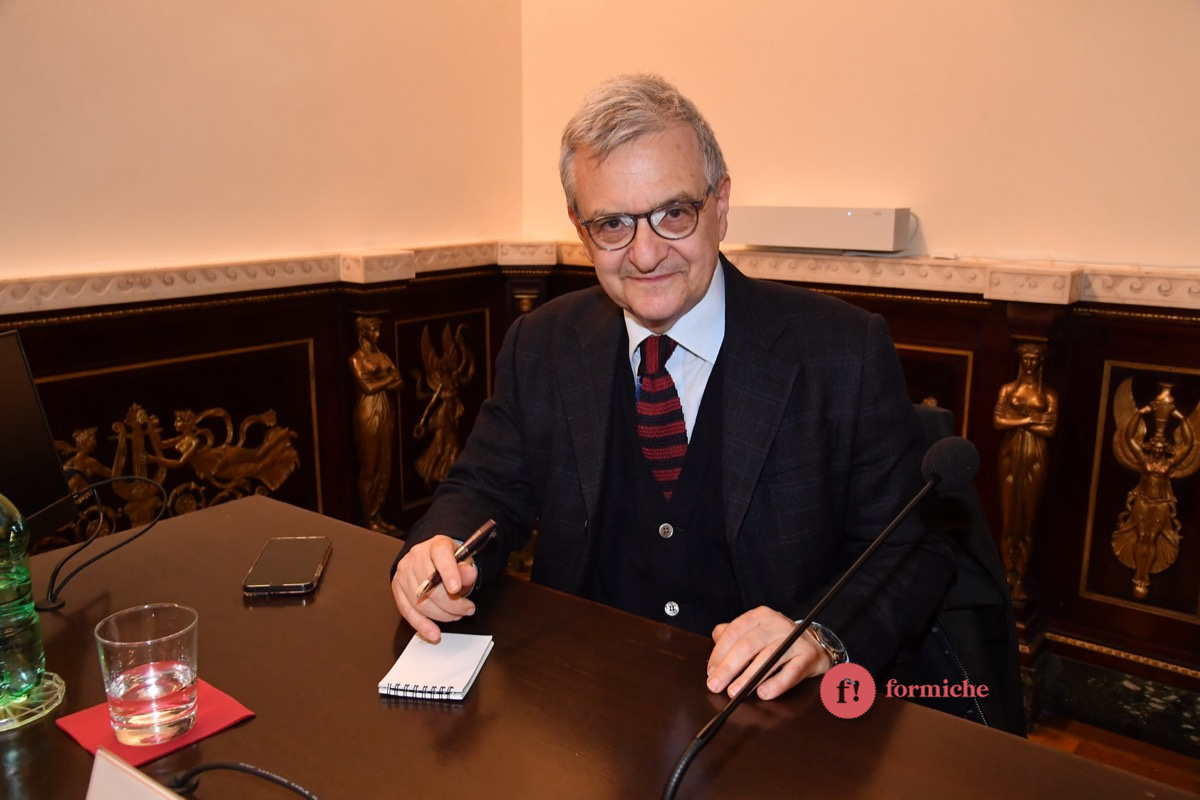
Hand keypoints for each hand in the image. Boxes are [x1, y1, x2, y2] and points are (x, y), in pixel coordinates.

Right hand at [391, 535, 478, 643]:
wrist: (431, 557)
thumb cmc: (449, 560)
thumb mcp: (464, 560)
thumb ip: (467, 569)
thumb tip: (468, 574)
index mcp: (436, 546)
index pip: (441, 556)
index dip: (449, 573)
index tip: (456, 588)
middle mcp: (416, 556)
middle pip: (430, 585)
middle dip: (451, 604)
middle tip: (466, 610)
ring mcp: (404, 572)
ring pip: (420, 602)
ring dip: (440, 615)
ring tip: (455, 616)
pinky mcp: (396, 586)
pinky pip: (407, 611)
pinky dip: (421, 625)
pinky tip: (433, 633)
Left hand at [706, 607, 829, 700]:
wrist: (814, 645)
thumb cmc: (777, 641)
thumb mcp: (754, 632)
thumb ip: (732, 637)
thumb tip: (713, 653)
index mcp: (759, 616)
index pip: (734, 632)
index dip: (719, 653)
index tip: (710, 672)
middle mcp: (776, 624)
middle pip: (748, 645)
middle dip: (728, 667)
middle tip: (716, 685)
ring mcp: (794, 639)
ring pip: (768, 658)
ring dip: (748, 678)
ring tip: (734, 692)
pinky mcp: (809, 655)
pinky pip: (791, 672)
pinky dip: (776, 684)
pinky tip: (763, 694)